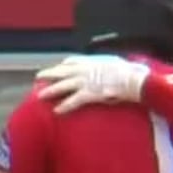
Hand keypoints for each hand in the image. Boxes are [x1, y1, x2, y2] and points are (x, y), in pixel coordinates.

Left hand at [35, 55, 150, 114]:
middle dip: (49, 74)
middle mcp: (86, 69)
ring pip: (63, 85)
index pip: (73, 61)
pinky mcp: (89, 94)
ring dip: (50, 90)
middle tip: (39, 77)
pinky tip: (57, 110)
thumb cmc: (130, 73)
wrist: (134, 80)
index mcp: (92, 61)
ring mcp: (86, 81)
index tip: (59, 66)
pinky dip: (64, 106)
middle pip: (62, 71)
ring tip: (40, 95)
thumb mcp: (117, 63)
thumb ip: (109, 65)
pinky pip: (73, 101)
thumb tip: (112, 67)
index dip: (64, 65)